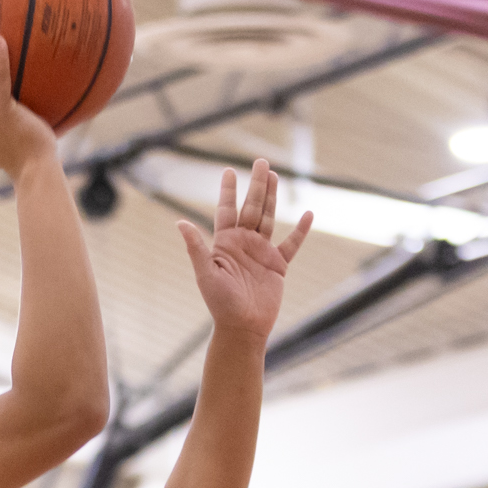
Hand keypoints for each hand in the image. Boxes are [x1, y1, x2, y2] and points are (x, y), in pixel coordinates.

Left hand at [177, 159, 312, 340]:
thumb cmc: (220, 303)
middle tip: (261, 161)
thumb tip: (180, 223)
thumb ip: (196, 247)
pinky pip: (291, 244)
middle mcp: (243, 243)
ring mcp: (261, 252)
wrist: (242, 326)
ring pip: (268, 218)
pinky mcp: (277, 265)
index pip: (226, 209)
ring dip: (272, 197)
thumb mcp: (205, 273)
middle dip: (256, 184)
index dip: (227, 190)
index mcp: (225, 243)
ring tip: (275, 175)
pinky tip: (307, 214)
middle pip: (251, 207)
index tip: (229, 171)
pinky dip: (300, 230)